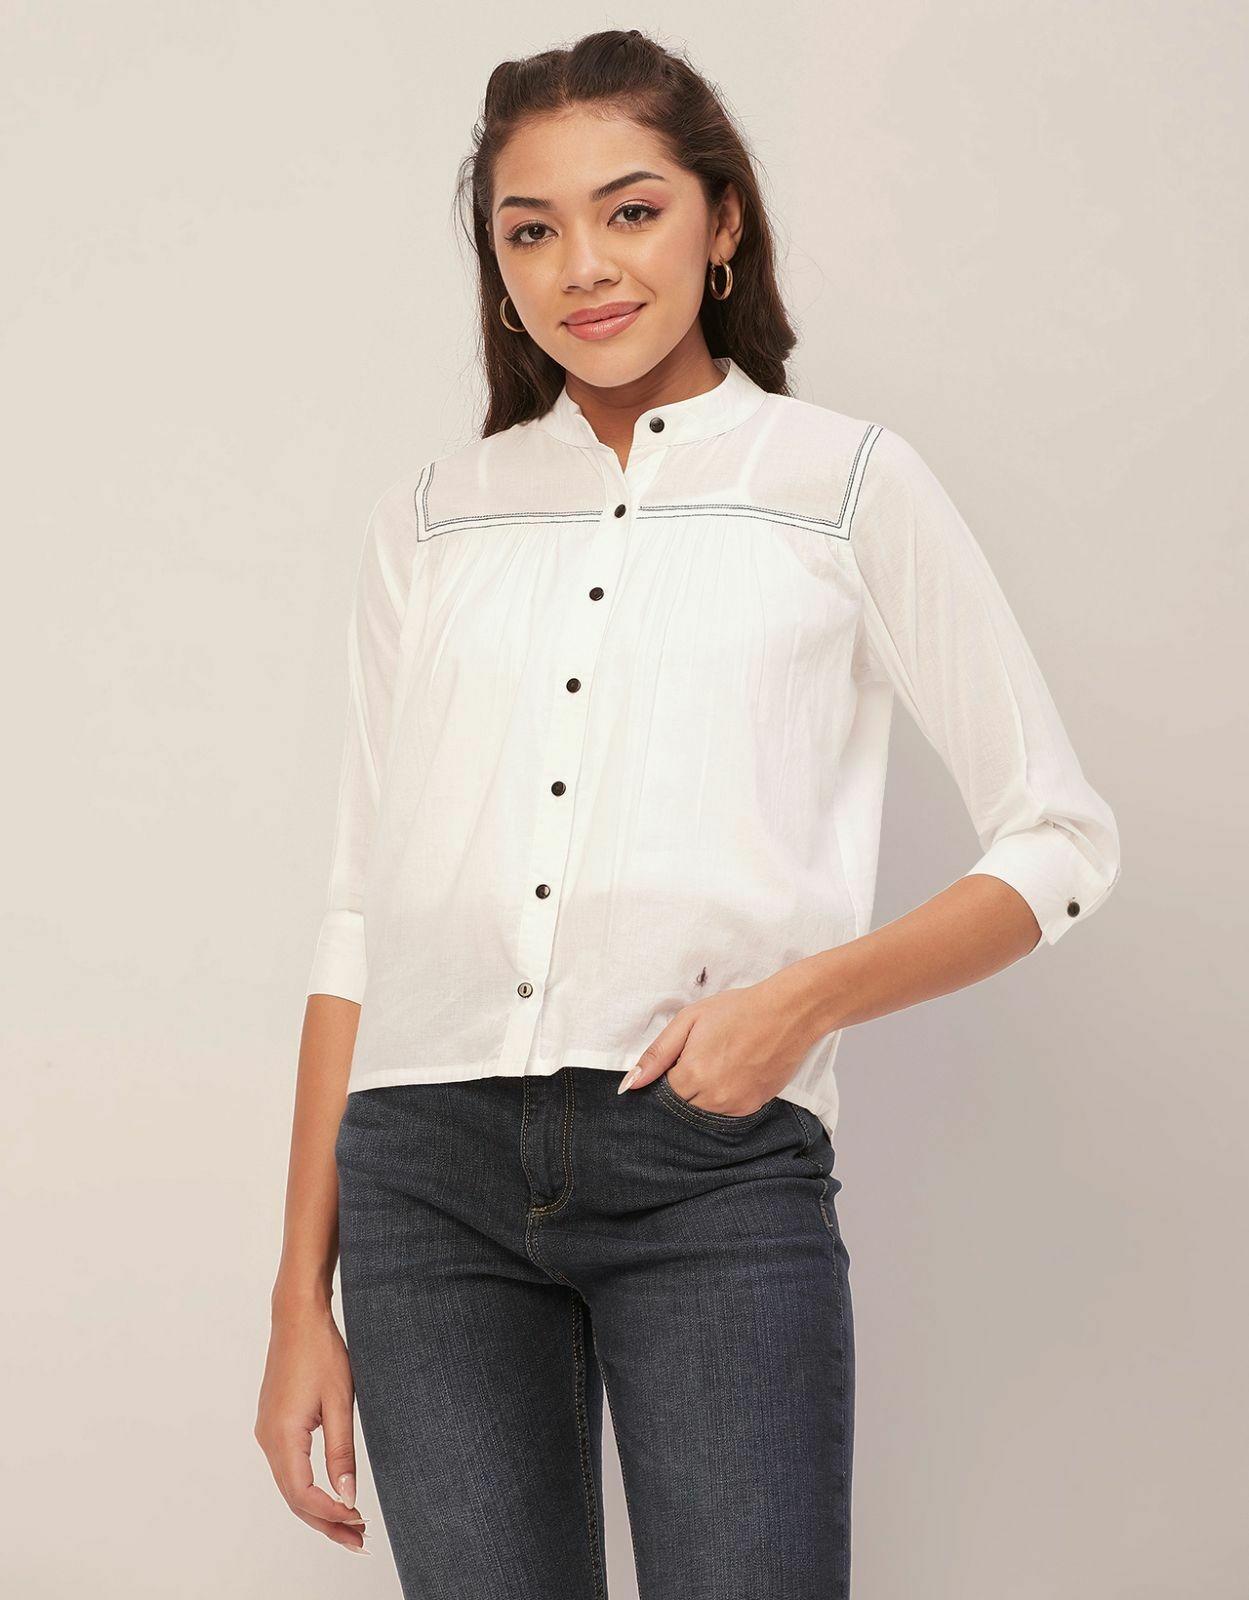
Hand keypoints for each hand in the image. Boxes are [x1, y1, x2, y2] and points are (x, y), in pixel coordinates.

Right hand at [254, 1300, 369, 1554]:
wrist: (297, 1317)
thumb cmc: (321, 1351)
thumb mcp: (341, 1401)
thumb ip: (342, 1452)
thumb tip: (347, 1496)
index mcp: (282, 1436)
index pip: (303, 1494)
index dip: (331, 1514)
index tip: (359, 1523)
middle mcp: (267, 1439)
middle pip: (294, 1497)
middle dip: (326, 1522)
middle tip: (358, 1541)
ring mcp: (267, 1432)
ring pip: (291, 1485)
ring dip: (318, 1507)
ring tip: (350, 1524)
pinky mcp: (273, 1424)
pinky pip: (289, 1468)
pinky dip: (309, 1487)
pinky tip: (330, 1494)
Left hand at [618, 969, 820, 1113]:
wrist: (787, 1013)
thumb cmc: (736, 1010)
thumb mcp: (689, 1020)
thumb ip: (657, 1054)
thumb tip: (629, 1084)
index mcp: (691, 1074)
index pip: (663, 1092)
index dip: (669, 1074)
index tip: (682, 1057)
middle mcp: (712, 1097)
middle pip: (682, 1104)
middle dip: (684, 1086)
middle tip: (703, 1058)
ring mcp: (734, 1106)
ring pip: (703, 1111)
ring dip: (703, 1094)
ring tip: (720, 1063)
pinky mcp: (752, 1107)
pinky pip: (726, 1113)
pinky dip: (723, 1098)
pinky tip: (733, 1072)